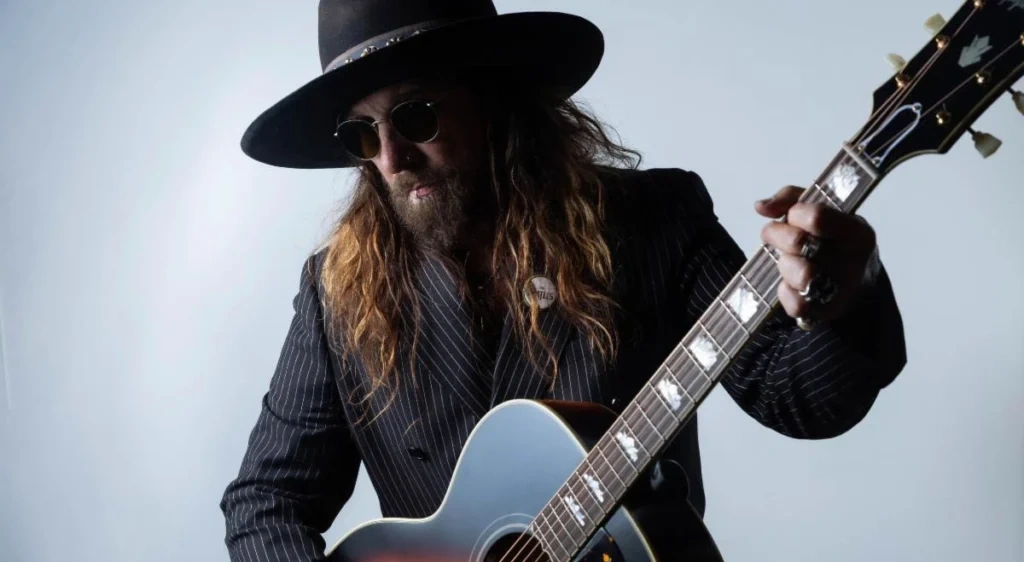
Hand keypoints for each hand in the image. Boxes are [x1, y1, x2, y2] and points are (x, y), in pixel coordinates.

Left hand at [756, 185, 876, 328]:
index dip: (794, 214)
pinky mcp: (825, 312)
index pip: (817, 217)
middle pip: (799, 243)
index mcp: (858, 232)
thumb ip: (791, 198)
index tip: (791, 217)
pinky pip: (793, 301)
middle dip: (777, 236)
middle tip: (774, 236)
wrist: (856, 287)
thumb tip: (761, 206)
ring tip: (788, 261)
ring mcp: (841, 290)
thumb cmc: (833, 242)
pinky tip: (791, 283)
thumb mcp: (821, 210)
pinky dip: (785, 291)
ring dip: (784, 265)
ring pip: (798, 273)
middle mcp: (854, 262)